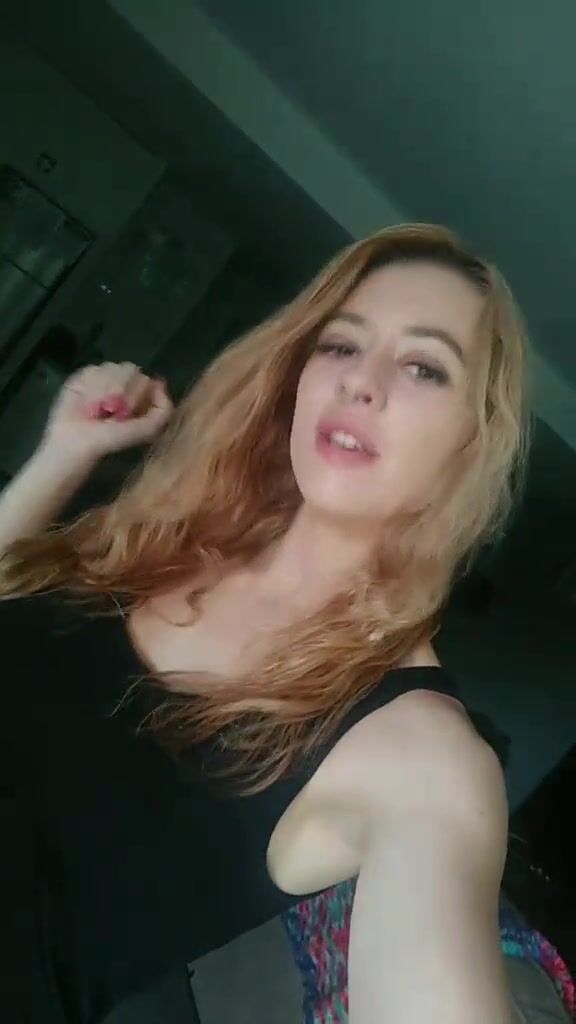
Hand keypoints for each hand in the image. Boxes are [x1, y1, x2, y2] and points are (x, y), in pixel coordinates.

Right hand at [40, 362, 173, 463]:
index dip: (138, 393)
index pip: (146, 378)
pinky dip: (91, 389)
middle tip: (112, 413)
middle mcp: (123, 381)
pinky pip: (93, 370)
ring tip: (98, 410)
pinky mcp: (84, 374)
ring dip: (106, 392)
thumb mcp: (147, 430)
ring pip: (112, 368)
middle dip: (122, 393)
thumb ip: (163, 410)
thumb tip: (160, 383)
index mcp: (140, 393)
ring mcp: (104, 376)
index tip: (129, 412)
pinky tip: (86, 402)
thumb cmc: (111, 438)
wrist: (77, 440)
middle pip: (131, 369)